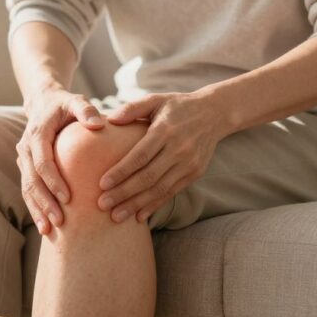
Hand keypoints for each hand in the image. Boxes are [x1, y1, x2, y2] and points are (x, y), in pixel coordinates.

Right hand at [17, 89, 104, 234]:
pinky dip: (34, 208)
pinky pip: (27, 190)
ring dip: (37, 209)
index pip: (42, 160)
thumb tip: (99, 124)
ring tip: (49, 229)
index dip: (53, 180)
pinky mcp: (26, 167)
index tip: (67, 198)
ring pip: (27, 188)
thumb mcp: (76, 101)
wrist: (43, 102)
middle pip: (32, 179)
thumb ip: (86, 110)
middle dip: (44, 201)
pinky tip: (44, 226)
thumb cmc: (65, 104)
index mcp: (37, 133)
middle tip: (59, 221)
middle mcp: (26, 146)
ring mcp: (23, 158)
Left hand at [97, 91, 232, 223]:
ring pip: (160, 189)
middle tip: (102, 204)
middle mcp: (179, 149)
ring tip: (116, 217)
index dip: (121, 171)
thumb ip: (132, 108)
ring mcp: (189, 163)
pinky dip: (155, 205)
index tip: (102, 184)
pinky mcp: (195, 173)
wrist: (214, 113)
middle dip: (124, 193)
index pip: (140, 155)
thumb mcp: (156, 99)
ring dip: (137, 204)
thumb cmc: (177, 106)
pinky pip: (172, 192)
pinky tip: (138, 216)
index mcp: (165, 130)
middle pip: (148, 177)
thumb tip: (110, 120)